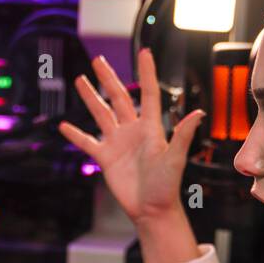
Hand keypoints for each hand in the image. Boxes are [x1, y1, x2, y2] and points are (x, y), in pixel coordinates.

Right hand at [59, 48, 204, 224]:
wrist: (152, 210)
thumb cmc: (167, 187)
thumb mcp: (175, 160)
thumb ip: (183, 135)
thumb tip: (198, 113)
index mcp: (150, 128)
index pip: (148, 94)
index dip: (146, 73)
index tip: (144, 52)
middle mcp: (133, 131)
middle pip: (119, 98)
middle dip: (108, 78)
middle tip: (98, 60)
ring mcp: (118, 144)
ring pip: (101, 114)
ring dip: (90, 98)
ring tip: (80, 80)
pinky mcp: (106, 158)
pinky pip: (88, 143)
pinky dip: (76, 135)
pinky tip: (65, 126)